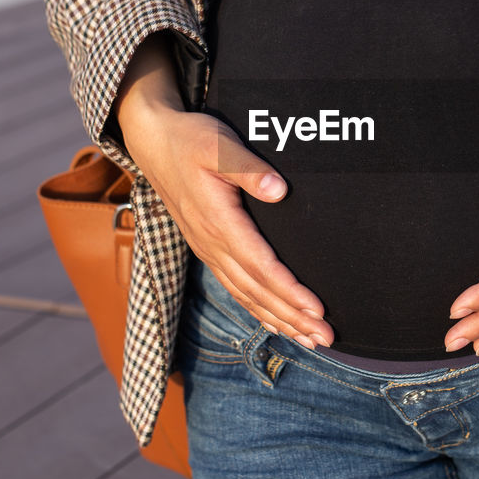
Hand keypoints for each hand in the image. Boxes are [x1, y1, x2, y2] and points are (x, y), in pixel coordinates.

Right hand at [115, 34, 332, 348]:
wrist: (153, 141)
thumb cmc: (191, 139)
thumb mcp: (219, 145)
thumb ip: (248, 168)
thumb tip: (279, 190)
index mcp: (218, 221)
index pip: (260, 266)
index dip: (289, 290)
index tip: (316, 308)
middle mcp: (212, 243)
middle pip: (257, 290)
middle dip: (292, 317)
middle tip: (325, 337)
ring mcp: (208, 249)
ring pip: (246, 295)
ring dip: (279, 320)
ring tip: (310, 339)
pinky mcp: (207, 248)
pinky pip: (235, 288)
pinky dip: (257, 310)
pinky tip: (276, 324)